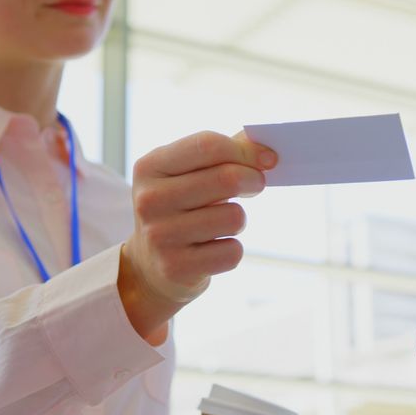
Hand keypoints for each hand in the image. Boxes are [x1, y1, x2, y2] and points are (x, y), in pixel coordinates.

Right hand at [120, 131, 276, 342]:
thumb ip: (220, 154)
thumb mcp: (184, 174)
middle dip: (253, 181)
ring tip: (221, 223)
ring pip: (234, 217)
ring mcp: (161, 236)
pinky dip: (231, 250)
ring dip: (238, 219)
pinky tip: (212, 249)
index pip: (209, 146)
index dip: (246, 151)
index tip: (266, 160)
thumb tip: (264, 150)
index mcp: (149, 167)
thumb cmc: (178, 208)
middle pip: (226, 179)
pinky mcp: (176, 268)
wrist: (149, 265)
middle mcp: (149, 200)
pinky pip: (232, 252)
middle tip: (256, 185)